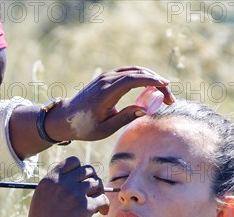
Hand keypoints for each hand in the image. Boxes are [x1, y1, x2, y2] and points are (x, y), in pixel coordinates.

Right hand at [12, 157, 108, 216]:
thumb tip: (79, 178)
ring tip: (97, 203)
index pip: (73, 161)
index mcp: (50, 179)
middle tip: (94, 192)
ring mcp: (74, 194)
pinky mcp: (85, 208)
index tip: (82, 181)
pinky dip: (104, 205)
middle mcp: (62, 183)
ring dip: (99, 192)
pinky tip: (101, 212)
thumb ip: (56, 185)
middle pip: (88, 171)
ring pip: (97, 183)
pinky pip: (102, 199)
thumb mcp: (42, 197)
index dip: (81, 170)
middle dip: (93, 180)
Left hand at [45, 66, 174, 141]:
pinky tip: (150, 88)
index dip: (151, 81)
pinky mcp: (106, 78)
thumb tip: (145, 110)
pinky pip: (127, 73)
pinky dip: (141, 77)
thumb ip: (125, 118)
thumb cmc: (84, 127)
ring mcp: (105, 77)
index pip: (133, 80)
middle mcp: (106, 80)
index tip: (166, 88)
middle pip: (137, 73)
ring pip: (133, 70)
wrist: (64, 118)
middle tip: (169, 98)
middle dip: (156, 82)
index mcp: (105, 93)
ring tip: (163, 93)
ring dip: (151, 79)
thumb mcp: (105, 129)